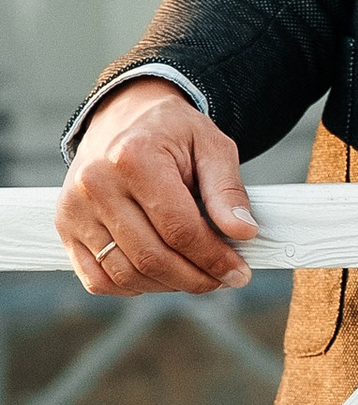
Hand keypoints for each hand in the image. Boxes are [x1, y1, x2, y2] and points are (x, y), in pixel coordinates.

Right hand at [58, 81, 256, 294]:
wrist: (124, 117)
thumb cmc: (172, 133)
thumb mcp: (211, 146)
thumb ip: (227, 189)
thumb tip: (244, 231)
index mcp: (133, 158)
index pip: (179, 229)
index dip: (214, 258)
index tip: (239, 272)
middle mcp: (96, 184)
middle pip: (152, 257)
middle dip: (196, 278)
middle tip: (225, 279)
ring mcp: (75, 208)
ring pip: (126, 274)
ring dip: (168, 285)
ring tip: (196, 275)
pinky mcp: (65, 227)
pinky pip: (99, 279)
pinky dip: (134, 287)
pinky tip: (161, 276)